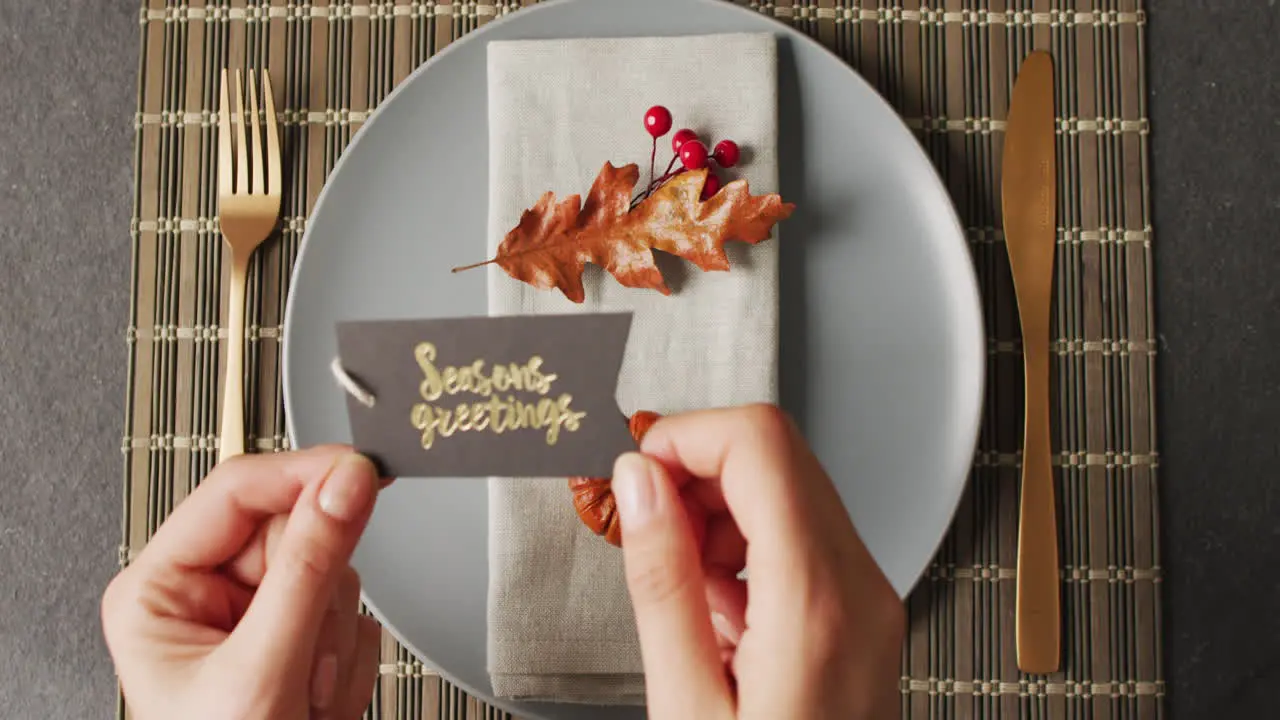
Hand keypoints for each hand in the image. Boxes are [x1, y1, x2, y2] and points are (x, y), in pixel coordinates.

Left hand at [101, 447, 385, 719]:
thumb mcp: (264, 671)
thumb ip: (310, 570)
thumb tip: (345, 486)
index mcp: (160, 588)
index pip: (238, 490)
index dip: (304, 475)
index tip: (362, 472)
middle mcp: (205, 594)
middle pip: (295, 531)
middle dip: (318, 599)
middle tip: (305, 657)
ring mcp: (256, 615)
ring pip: (334, 573)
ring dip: (334, 640)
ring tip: (306, 693)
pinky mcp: (298, 636)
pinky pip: (352, 613)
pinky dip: (348, 660)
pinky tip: (316, 698)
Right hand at [611, 405, 904, 719]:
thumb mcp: (684, 705)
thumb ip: (661, 580)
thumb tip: (640, 484)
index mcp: (817, 602)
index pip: (760, 445)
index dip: (685, 438)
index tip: (633, 473)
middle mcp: (860, 587)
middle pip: (778, 457)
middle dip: (695, 472)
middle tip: (638, 526)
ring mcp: (870, 601)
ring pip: (789, 492)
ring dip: (717, 513)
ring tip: (672, 586)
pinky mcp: (863, 618)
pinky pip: (800, 541)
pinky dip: (744, 550)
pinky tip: (709, 613)